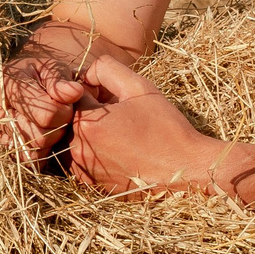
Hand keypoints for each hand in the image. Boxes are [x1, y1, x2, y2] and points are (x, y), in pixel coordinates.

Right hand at [0, 53, 87, 164]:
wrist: (28, 79)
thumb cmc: (42, 72)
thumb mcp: (53, 67)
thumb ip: (62, 80)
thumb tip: (74, 92)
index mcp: (0, 82)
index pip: (46, 115)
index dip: (65, 112)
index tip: (68, 103)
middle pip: (38, 136)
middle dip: (57, 128)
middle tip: (61, 114)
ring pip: (32, 150)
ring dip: (49, 140)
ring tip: (52, 122)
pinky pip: (27, 159)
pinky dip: (41, 151)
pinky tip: (43, 133)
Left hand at [65, 57, 218, 195]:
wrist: (185, 170)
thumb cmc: (165, 128)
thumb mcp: (139, 87)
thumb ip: (107, 69)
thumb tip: (86, 72)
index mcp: (86, 122)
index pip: (72, 93)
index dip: (92, 89)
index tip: (112, 95)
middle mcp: (78, 148)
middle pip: (69, 117)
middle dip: (87, 109)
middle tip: (117, 112)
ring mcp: (83, 169)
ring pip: (72, 138)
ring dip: (88, 130)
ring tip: (118, 131)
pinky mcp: (91, 183)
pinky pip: (79, 159)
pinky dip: (91, 150)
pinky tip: (118, 149)